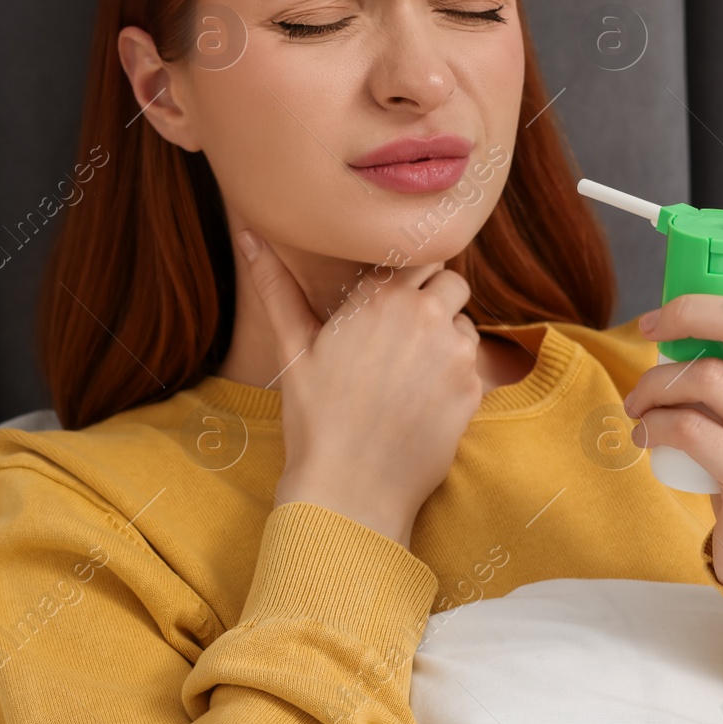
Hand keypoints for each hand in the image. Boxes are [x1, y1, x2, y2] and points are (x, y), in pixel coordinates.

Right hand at [235, 229, 483, 548]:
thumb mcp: (294, 347)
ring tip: (408, 376)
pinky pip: (474, 366)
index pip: (416, 257)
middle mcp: (424, 315)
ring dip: (447, 338)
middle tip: (402, 338)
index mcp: (380, 297)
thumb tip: (248, 233)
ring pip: (465, 323)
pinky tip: (421, 403)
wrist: (351, 490)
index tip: (391, 301)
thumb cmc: (315, 418)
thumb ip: (277, 285)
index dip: (405, 277)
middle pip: (451, 281)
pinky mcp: (473, 388)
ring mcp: (454, 352)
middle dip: (434, 300)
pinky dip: (454, 377)